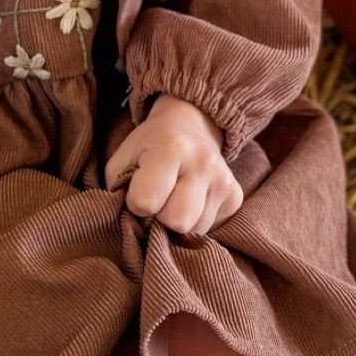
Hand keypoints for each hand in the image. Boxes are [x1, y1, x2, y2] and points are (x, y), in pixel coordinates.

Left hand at [104, 95, 242, 237]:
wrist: (191, 125)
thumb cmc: (149, 146)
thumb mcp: (124, 157)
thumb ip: (118, 189)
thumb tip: (129, 225)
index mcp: (170, 148)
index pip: (146, 201)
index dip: (136, 203)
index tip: (138, 192)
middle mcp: (202, 162)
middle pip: (177, 221)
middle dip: (162, 218)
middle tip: (158, 201)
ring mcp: (223, 180)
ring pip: (196, 230)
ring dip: (180, 222)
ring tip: (175, 199)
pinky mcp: (236, 196)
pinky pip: (212, 229)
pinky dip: (197, 221)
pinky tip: (192, 201)